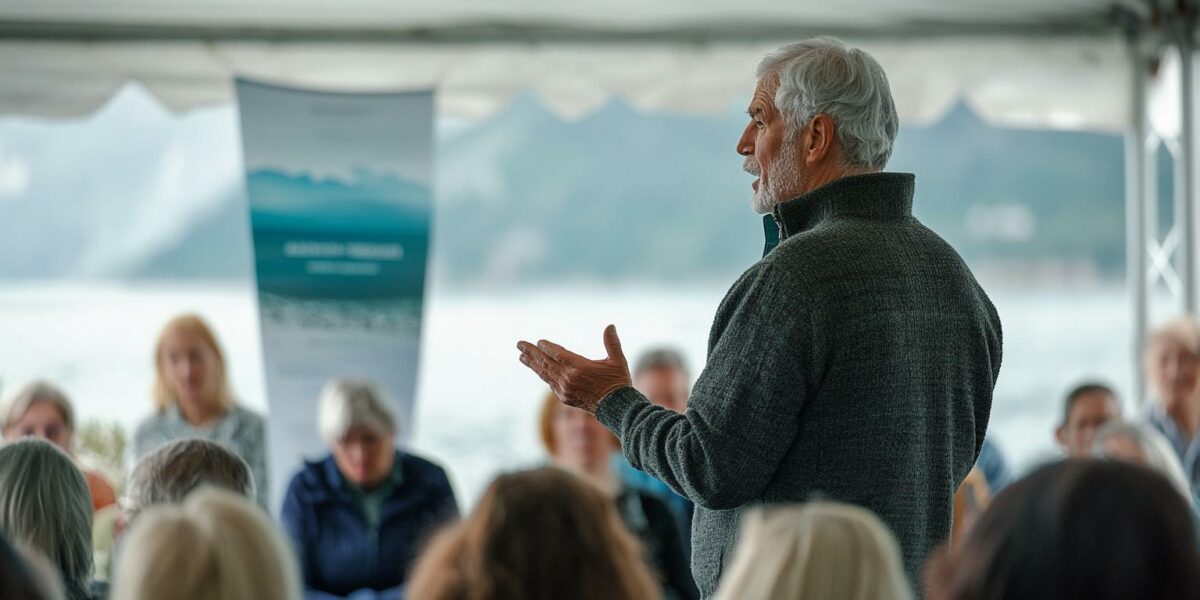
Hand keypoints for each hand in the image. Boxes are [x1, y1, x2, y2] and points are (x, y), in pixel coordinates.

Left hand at [517, 324, 631, 413]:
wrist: (617, 408)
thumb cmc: (618, 383)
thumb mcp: (618, 361)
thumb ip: (612, 343)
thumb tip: (610, 325)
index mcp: (579, 367)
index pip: (557, 354)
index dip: (546, 347)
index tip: (538, 341)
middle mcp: (569, 379)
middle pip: (545, 363)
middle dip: (531, 353)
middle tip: (519, 344)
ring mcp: (565, 390)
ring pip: (545, 374)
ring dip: (533, 364)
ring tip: (521, 357)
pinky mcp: (565, 398)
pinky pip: (551, 385)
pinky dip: (544, 376)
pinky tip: (540, 372)